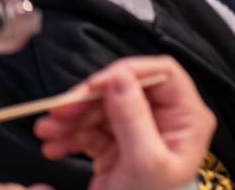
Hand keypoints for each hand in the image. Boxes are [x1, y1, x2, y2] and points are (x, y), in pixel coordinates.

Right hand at [34, 56, 215, 189]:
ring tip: (46, 132)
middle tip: (58, 110)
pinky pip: (92, 132)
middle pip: (127, 90)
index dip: (128, 73)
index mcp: (187, 117)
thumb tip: (119, 78)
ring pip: (104, 110)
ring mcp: (141, 133)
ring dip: (73, 118)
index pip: (163, 74)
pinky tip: (54, 147)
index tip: (92, 85)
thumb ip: (134, 119)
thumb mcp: (145, 162)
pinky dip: (71, 136)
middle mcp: (167, 120)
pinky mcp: (118, 149)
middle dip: (89, 99)